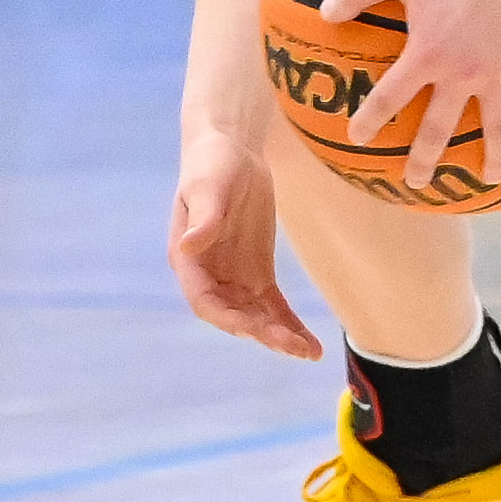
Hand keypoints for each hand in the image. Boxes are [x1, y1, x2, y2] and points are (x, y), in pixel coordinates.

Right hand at [166, 132, 321, 360]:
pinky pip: (274, 307)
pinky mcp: (257, 273)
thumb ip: (203, 218)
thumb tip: (189, 246)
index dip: (227, 318)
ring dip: (280, 336)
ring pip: (256, 317)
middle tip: (294, 347)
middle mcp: (209, 276)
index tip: (253, 329)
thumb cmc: (212, 163)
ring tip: (309, 352)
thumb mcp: (208, 187)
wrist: (231, 149)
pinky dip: (291, 325)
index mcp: (188, 259)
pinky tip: (312, 345)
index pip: (204, 300)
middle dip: (262, 333)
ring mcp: (234, 277)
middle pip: (233, 315)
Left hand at [323, 0, 500, 198]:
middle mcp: (462, 71)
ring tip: (490, 180)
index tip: (358, 138)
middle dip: (426, 160)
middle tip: (418, 183)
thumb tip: (323, 13)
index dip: (369, 120)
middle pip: (439, 128)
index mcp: (425, 53)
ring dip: (495, 158)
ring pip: (498, 127)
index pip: (388, 98)